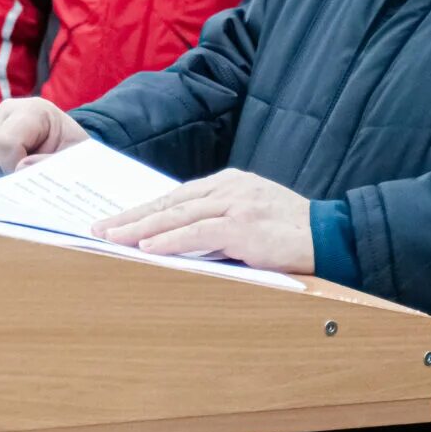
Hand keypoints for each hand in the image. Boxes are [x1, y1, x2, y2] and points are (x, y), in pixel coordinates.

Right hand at [0, 97, 89, 178]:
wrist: (66, 144)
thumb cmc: (72, 152)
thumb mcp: (73, 159)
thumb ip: (50, 164)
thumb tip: (19, 168)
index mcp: (33, 110)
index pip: (6, 141)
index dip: (12, 168)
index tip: (27, 181)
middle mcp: (6, 110)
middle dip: (2, 175)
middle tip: (23, 180)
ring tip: (14, 175)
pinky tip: (3, 173)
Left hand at [94, 169, 314, 273]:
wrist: (330, 234)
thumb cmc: (291, 232)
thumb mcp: (251, 217)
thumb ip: (220, 222)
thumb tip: (181, 238)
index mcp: (228, 183)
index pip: (176, 196)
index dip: (145, 209)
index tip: (117, 220)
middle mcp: (228, 187)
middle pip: (169, 202)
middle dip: (131, 216)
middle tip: (100, 227)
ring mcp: (235, 203)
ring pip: (176, 214)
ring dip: (140, 228)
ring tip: (112, 238)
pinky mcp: (242, 225)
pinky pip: (197, 232)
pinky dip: (168, 240)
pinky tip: (146, 248)